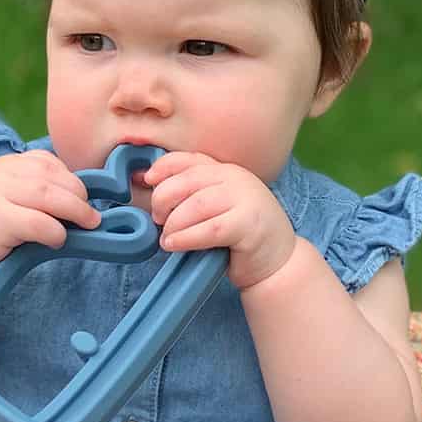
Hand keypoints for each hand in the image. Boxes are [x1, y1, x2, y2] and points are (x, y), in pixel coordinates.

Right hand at [0, 151, 101, 284]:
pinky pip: (36, 221)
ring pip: (48, 195)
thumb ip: (35, 192)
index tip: (84, 200)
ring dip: (75, 211)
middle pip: (53, 177)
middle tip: (92, 217)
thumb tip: (82, 201)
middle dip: (79, 196)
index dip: (72, 180)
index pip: (48, 162)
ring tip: (88, 225)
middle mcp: (0, 173)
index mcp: (6, 164)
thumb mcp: (8, 200)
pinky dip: (55, 231)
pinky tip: (58, 241)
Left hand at [144, 152, 296, 290]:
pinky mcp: (249, 225)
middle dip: (163, 200)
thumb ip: (188, 196)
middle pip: (186, 181)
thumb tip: (143, 181)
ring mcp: (246, 199)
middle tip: (158, 220)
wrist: (277, 262)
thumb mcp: (213, 208)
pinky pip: (209, 229)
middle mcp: (236, 179)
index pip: (188, 159)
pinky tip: (175, 245)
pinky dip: (186, 238)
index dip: (163, 167)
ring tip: (167, 238)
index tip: (147, 181)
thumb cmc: (237, 237)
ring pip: (195, 205)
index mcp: (225, 171)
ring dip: (173, 223)